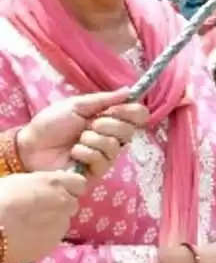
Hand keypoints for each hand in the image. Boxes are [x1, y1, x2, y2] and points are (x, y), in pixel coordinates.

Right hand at [0, 170, 83, 262]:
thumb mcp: (20, 181)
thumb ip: (40, 184)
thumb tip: (46, 189)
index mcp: (55, 183)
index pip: (79, 183)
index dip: (70, 188)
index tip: (60, 191)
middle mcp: (64, 203)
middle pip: (72, 205)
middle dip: (61, 207)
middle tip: (41, 210)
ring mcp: (61, 225)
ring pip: (62, 223)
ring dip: (52, 223)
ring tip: (30, 226)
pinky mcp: (53, 244)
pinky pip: (52, 239)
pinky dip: (43, 238)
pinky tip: (26, 237)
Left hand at [18, 93, 148, 181]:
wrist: (31, 146)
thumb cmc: (51, 124)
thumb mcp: (76, 105)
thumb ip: (104, 100)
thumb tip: (129, 91)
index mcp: (108, 118)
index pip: (137, 115)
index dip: (132, 112)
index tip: (118, 109)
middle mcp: (111, 137)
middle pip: (130, 131)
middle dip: (109, 124)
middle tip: (92, 124)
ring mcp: (105, 155)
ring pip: (115, 146)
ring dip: (93, 139)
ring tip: (78, 140)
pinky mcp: (97, 171)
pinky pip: (103, 159)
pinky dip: (86, 152)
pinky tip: (74, 153)